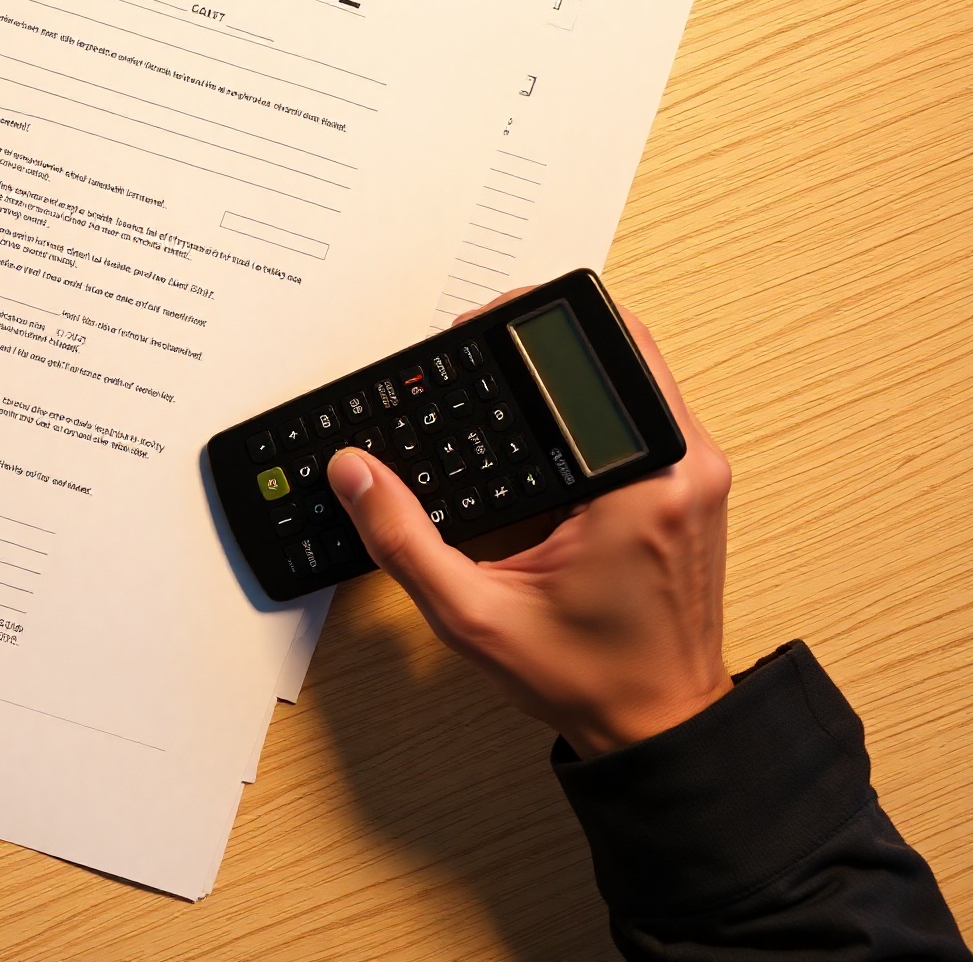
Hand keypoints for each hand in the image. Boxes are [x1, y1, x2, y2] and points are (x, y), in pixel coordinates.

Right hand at [326, 297, 731, 757]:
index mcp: (643, 485)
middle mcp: (687, 470)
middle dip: (546, 340)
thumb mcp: (474, 615)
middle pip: (621, 350)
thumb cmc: (590, 680)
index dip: (532, 323)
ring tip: (506, 384)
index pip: (599, 354)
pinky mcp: (694, 491)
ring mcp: (698, 478)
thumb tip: (356, 472)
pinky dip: (594, 406)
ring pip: (635, 378)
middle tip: (483, 346)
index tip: (480, 328)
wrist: (661, 732)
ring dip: (571, 372)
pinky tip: (543, 428)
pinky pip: (646, 415)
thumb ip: (403, 538)